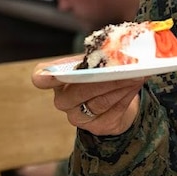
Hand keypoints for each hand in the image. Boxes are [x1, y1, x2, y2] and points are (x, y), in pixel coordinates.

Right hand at [32, 63, 146, 135]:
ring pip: (99, 102)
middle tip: (122, 69)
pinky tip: (134, 85)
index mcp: (58, 80)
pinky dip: (126, 96)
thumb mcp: (97, 61)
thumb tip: (118, 48)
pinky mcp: (98, 127)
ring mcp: (78, 117)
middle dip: (102, 80)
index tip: (44, 77)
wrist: (118, 97)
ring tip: (135, 74)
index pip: (42, 78)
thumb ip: (99, 55)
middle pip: (78, 92)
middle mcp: (63, 101)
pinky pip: (114, 110)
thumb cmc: (102, 74)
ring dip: (120, 87)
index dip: (44, 78)